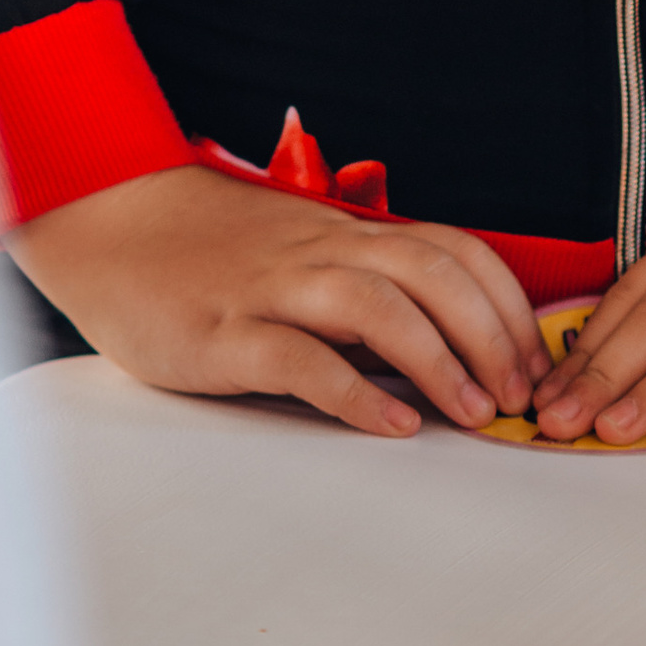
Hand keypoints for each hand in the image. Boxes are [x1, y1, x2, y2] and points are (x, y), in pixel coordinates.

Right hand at [7, 161, 544, 440]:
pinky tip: (389, 424)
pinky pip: (299, 358)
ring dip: (437, 358)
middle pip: (430, 271)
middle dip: (490, 332)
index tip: (534, 355)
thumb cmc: (209, 245)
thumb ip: (361, 281)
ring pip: (376, 304)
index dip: (504, 300)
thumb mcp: (299, 250)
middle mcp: (321, 251)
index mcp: (344, 234)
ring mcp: (273, 288)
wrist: (112, 222)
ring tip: (473, 411)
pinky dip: (353, 392)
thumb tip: (438, 337)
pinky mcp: (224, 332)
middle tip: (519, 392)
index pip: (452, 247)